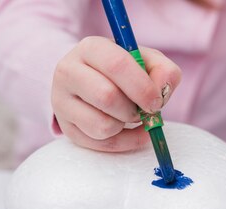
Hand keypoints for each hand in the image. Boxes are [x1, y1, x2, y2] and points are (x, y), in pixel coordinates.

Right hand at [52, 36, 180, 151]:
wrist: (91, 82)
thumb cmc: (122, 72)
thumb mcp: (145, 61)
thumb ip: (163, 71)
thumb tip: (161, 91)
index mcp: (90, 48)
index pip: (117, 65)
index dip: (142, 87)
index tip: (156, 101)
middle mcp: (68, 72)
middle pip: (107, 97)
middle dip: (132, 110)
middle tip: (141, 110)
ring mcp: (62, 102)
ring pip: (102, 126)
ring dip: (125, 126)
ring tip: (127, 116)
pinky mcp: (66, 128)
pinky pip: (100, 144)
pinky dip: (123, 142)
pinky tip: (127, 131)